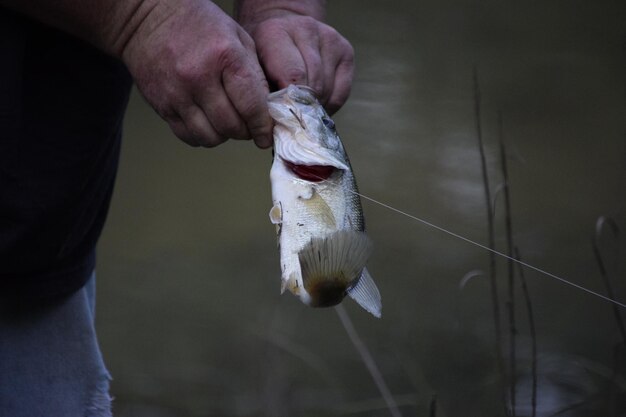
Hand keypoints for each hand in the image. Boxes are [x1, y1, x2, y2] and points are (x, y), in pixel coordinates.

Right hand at [121, 0, 272, 147]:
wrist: (149, 17)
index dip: (262, 127)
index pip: (251, 106)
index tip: (266, 136)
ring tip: (226, 123)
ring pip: (210, 137)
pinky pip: (188, 136)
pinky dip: (202, 136)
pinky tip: (207, 123)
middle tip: (248, 127)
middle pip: (231, 126)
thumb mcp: (237, 37)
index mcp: (225, 56)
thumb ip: (256, 74)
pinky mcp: (161, 104)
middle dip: (245, 132)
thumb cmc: (200, 25)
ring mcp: (177, 93)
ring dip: (224, 136)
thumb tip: (268, 111)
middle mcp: (199, 77)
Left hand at [240, 13, 354, 114]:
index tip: (283, 121)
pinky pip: (341, 93)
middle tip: (291, 120)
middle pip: (312, 85)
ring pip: (326, 90)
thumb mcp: (253, 73)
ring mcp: (329, 38)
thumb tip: (278, 128)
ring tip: (301, 108)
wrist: (281, 31)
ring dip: (314, 107)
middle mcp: (305, 29)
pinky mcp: (346, 50)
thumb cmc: (262, 59)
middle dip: (301, 108)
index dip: (289, 105)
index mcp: (275, 32)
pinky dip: (329, 104)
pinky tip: (316, 103)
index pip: (292, 77)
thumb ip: (262, 95)